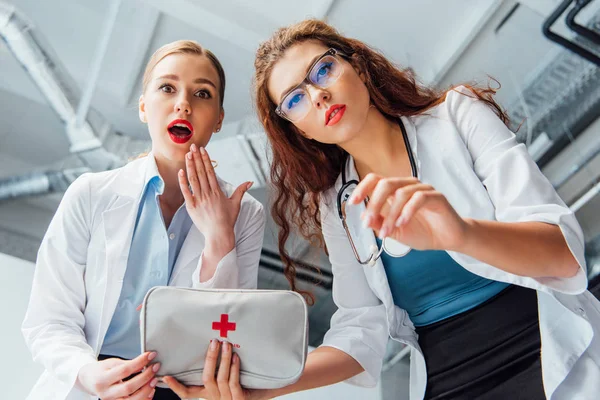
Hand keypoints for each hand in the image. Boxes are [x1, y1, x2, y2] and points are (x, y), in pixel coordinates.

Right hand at [76, 352, 159, 398]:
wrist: (89, 380)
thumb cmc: (101, 370)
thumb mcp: (111, 363)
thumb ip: (127, 364)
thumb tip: (145, 361)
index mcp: (102, 379)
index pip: (124, 371)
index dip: (139, 362)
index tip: (150, 355)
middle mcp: (105, 393)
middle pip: (129, 387)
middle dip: (145, 377)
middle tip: (155, 367)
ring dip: (147, 390)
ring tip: (154, 380)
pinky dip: (144, 398)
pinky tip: (150, 390)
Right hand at [164, 340, 269, 399]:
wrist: (260, 398)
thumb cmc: (241, 386)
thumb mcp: (224, 380)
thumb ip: (216, 368)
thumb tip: (214, 344)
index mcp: (208, 394)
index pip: (188, 393)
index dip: (176, 386)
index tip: (165, 376)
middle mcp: (215, 398)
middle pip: (206, 378)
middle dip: (209, 359)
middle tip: (213, 342)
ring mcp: (227, 399)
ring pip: (220, 378)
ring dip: (223, 359)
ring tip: (226, 344)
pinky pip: (233, 382)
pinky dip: (234, 368)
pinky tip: (235, 357)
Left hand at [178, 144, 252, 252]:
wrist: (219, 234)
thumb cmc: (228, 220)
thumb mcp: (236, 204)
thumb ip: (241, 191)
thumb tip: (250, 182)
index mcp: (218, 191)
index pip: (210, 171)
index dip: (206, 159)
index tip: (202, 150)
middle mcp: (208, 193)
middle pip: (201, 172)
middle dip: (196, 158)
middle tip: (192, 147)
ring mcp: (199, 199)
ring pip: (193, 179)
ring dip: (190, 166)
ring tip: (187, 155)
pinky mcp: (192, 206)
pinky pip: (186, 192)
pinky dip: (183, 182)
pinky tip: (180, 172)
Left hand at [349, 174, 468, 250]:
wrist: (447, 239)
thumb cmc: (423, 231)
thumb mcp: (395, 231)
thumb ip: (380, 224)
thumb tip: (364, 218)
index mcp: (395, 191)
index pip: (375, 180)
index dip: (362, 188)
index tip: (352, 203)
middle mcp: (408, 186)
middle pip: (385, 183)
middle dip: (373, 204)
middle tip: (368, 222)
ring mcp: (422, 189)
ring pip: (401, 193)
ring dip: (390, 215)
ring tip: (387, 232)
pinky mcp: (436, 196)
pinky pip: (419, 197)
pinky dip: (407, 211)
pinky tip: (402, 223)